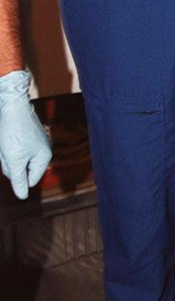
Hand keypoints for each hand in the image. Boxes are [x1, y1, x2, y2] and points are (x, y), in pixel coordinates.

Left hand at [0, 70, 51, 199]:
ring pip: (15, 158)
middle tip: (7, 148)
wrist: (10, 103)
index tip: (11, 159)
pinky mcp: (25, 134)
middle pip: (21, 169)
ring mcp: (34, 141)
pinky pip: (13, 147)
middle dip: (10, 162)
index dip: (16, 175)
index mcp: (44, 157)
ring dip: (6, 154)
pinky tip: (5, 136)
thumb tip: (22, 196)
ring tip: (4, 141)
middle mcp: (42, 150)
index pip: (29, 180)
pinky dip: (6, 145)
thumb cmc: (13, 131)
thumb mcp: (13, 159)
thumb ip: (18, 179)